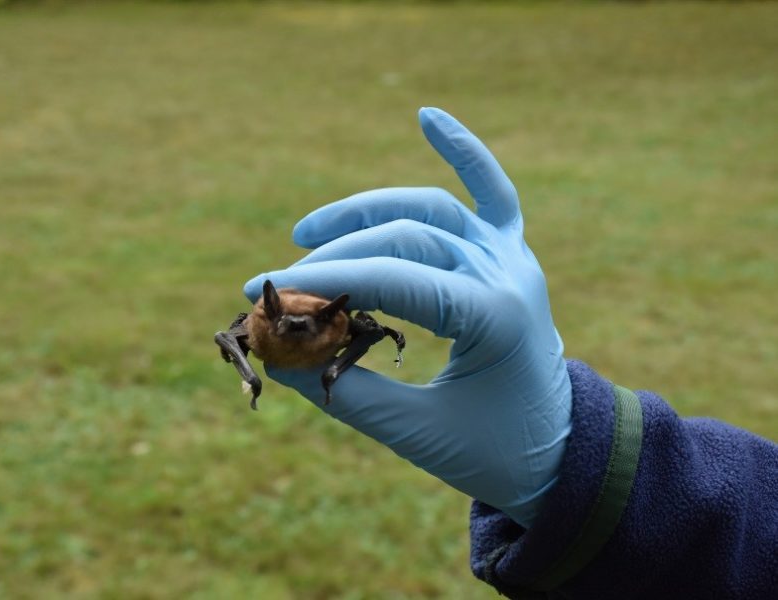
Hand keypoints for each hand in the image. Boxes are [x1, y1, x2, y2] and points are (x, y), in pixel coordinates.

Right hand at [244, 108, 571, 527]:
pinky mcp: (510, 254)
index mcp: (494, 315)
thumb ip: (344, 393)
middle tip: (280, 286)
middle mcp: (507, 271)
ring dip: (366, 211)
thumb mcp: (415, 434)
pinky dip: (463, 151)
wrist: (560, 451)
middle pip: (404, 238)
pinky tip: (427, 117)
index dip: (322, 282)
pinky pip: (491, 191)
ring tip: (306, 232)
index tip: (261, 292)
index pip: (392, 279)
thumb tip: (276, 359)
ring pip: (429, 209)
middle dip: (334, 257)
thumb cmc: (492, 451)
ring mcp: (511, 256)